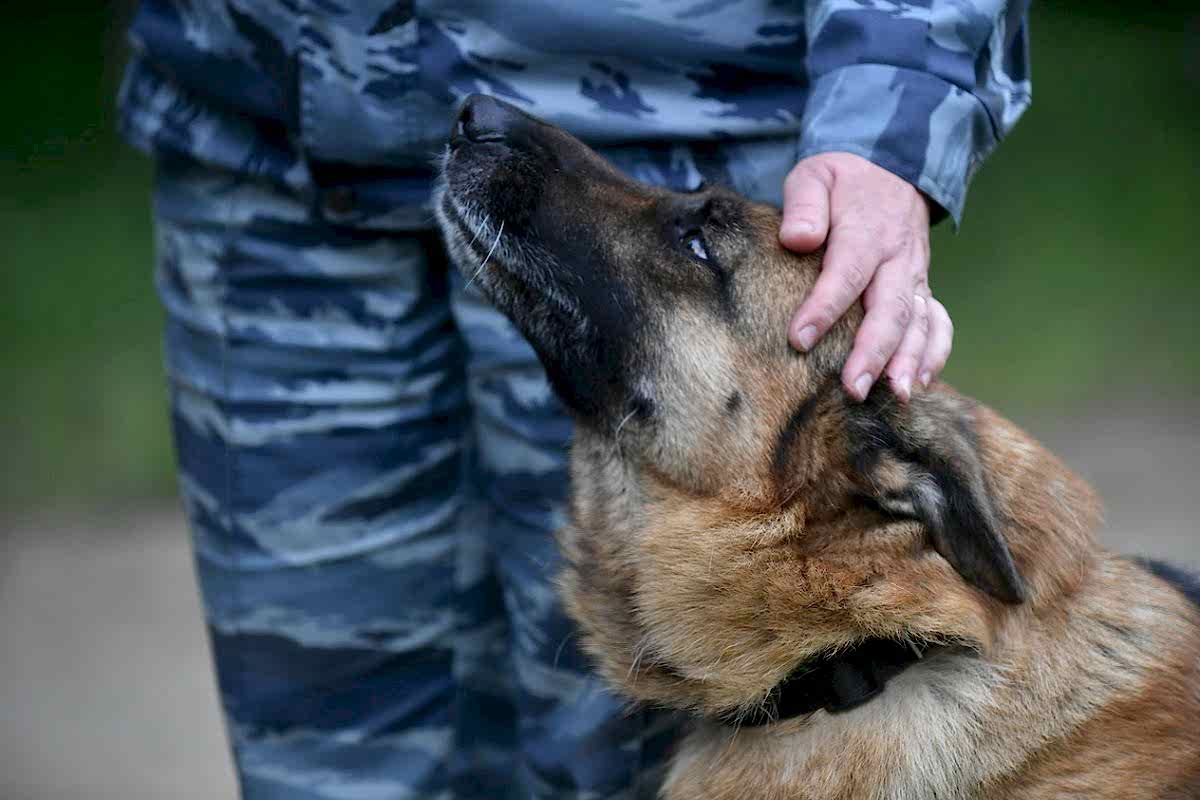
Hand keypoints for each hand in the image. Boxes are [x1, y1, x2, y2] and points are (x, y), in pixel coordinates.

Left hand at [779, 152, 950, 402]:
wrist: (890, 170)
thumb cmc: (841, 182)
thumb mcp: (815, 175)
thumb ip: (805, 204)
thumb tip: (798, 238)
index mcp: (867, 229)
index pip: (846, 272)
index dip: (825, 306)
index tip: (800, 339)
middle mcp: (898, 257)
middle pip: (890, 308)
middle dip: (873, 351)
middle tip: (853, 388)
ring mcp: (916, 275)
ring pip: (919, 322)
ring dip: (909, 360)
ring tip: (894, 395)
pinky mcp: (922, 288)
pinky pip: (939, 322)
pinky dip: (935, 352)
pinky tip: (920, 383)